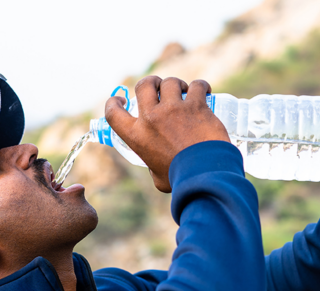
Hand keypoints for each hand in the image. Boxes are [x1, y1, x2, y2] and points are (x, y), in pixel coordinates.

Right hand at [105, 76, 229, 192]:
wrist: (205, 174)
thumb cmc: (182, 179)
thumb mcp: (158, 178)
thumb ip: (154, 167)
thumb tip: (156, 167)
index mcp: (137, 136)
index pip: (113, 113)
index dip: (114, 102)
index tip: (122, 100)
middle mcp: (152, 118)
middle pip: (144, 85)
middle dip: (152, 82)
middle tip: (161, 88)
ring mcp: (174, 109)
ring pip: (171, 82)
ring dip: (177, 84)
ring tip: (185, 92)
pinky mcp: (196, 106)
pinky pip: (197, 86)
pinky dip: (201, 86)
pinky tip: (205, 91)